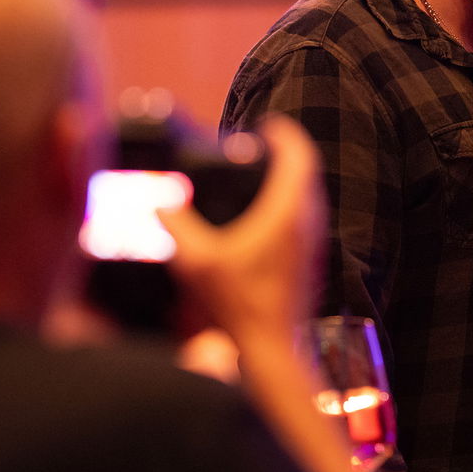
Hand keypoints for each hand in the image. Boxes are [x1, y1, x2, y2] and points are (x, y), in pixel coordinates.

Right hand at [157, 116, 324, 342]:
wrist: (273, 346)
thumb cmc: (239, 305)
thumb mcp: (197, 262)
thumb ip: (176, 227)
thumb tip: (159, 204)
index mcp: (287, 213)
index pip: (299, 156)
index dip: (285, 134)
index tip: (267, 125)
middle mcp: (307, 222)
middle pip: (307, 170)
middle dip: (287, 151)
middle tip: (260, 143)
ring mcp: (312, 241)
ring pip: (310, 193)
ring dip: (292, 176)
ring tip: (262, 171)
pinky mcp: (310, 258)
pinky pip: (307, 214)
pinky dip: (291, 199)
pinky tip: (266, 211)